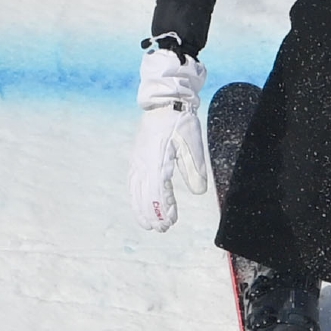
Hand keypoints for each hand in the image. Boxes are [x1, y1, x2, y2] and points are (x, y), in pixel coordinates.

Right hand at [129, 44, 207, 231]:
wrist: (165, 102)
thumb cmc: (181, 122)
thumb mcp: (193, 144)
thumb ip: (195, 170)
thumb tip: (198, 192)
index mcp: (158, 162)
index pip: (158, 194)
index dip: (163, 211)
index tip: (170, 223)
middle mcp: (143, 164)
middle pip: (143, 196)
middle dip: (151, 215)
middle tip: (162, 229)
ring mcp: (138, 161)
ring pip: (135, 191)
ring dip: (141, 209)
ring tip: (148, 224)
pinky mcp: (137, 157)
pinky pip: (132, 182)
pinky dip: (135, 196)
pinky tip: (140, 203)